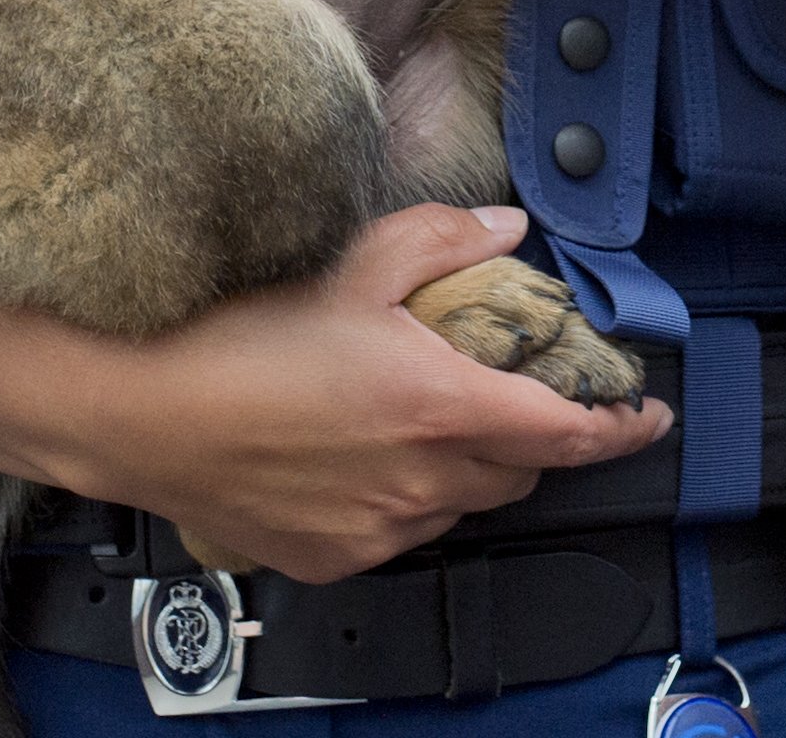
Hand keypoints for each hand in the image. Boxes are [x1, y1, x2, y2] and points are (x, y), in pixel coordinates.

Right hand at [34, 204, 670, 582]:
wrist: (138, 413)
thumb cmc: (239, 336)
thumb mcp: (355, 261)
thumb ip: (444, 241)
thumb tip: (507, 229)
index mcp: (441, 406)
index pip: (567, 432)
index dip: (619, 427)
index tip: (646, 415)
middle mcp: (420, 479)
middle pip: (522, 470)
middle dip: (541, 436)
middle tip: (530, 395)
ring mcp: (377, 527)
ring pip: (463, 502)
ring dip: (471, 465)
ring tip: (437, 417)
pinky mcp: (333, 556)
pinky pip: (402, 531)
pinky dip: (411, 496)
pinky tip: (375, 455)